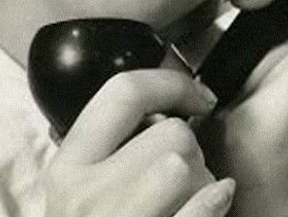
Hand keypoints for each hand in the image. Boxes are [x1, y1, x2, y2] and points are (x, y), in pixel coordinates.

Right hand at [44, 68, 235, 216]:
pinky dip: (214, 200)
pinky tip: (220, 197)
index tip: (198, 96)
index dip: (171, 83)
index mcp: (67, 167)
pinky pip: (196, 207)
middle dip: (192, 150)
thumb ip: (111, 147)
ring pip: (186, 166)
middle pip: (171, 135)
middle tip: (183, 177)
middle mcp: (83, 196)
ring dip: (202, 180)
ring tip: (188, 200)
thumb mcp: (84, 191)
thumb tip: (171, 99)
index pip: (122, 93)